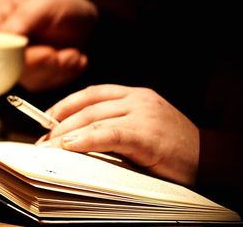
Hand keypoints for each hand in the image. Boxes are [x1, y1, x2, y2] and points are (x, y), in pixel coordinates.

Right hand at [0, 0, 97, 91]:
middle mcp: (1, 43)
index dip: (7, 51)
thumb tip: (6, 35)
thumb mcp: (44, 3)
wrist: (85, 21)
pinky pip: (42, 84)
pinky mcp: (31, 77)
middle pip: (6, 66)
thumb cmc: (61, 4)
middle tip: (59, 54)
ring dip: (55, 68)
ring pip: (26, 78)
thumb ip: (23, 18)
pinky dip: (62, 74)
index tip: (33, 50)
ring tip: (73, 54)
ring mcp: (15, 62)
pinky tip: (73, 59)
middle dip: (39, 62)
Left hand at [37, 84, 199, 185]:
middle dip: (60, 123)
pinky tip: (69, 145)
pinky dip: (85, 139)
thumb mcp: (143, 127)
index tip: (47, 119)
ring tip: (49, 147)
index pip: (92, 93)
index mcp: (136, 95)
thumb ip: (115, 124)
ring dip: (66, 133)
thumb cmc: (173, 149)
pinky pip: (108, 134)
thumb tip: (75, 135)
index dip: (65, 104)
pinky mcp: (146, 134)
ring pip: (94, 118)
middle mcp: (138, 99)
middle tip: (43, 140)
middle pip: (88, 107)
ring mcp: (143, 114)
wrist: (210, 160)